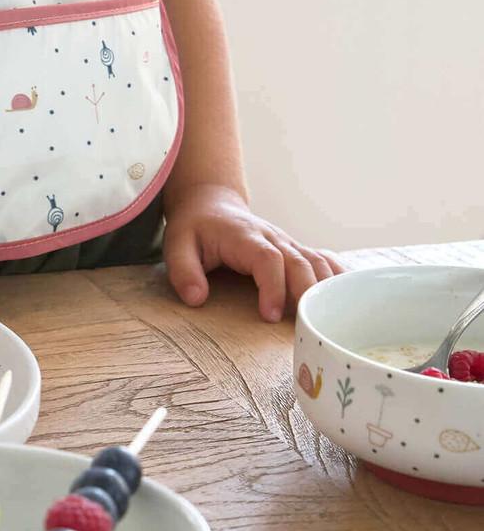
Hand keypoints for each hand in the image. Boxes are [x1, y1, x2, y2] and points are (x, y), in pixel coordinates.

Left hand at [163, 183, 341, 321]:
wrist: (212, 204)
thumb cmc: (195, 228)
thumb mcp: (177, 245)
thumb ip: (184, 271)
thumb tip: (196, 299)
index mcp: (245, 236)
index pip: (268, 259)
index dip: (274, 286)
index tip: (271, 316)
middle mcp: (273, 237)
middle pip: (300, 262)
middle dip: (307, 293)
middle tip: (308, 326)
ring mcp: (289, 242)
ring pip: (318, 261)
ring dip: (328, 288)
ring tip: (334, 319)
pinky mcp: (296, 250)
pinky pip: (326, 260)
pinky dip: (341, 277)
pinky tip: (354, 297)